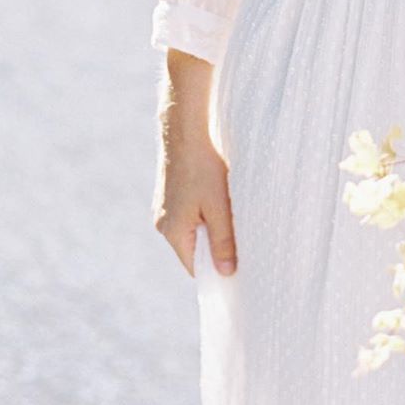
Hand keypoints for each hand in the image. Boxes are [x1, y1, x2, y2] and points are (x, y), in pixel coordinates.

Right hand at [154, 133, 236, 277]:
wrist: (185, 132)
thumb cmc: (203, 169)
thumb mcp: (219, 207)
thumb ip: (223, 240)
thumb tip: (226, 272)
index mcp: (172, 232)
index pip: (195, 266)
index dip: (216, 269)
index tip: (239, 266)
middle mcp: (163, 223)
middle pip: (194, 248)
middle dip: (215, 246)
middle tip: (241, 238)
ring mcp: (164, 208)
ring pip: (192, 229)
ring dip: (211, 226)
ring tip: (230, 213)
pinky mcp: (170, 194)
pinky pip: (189, 213)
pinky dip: (204, 212)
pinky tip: (218, 197)